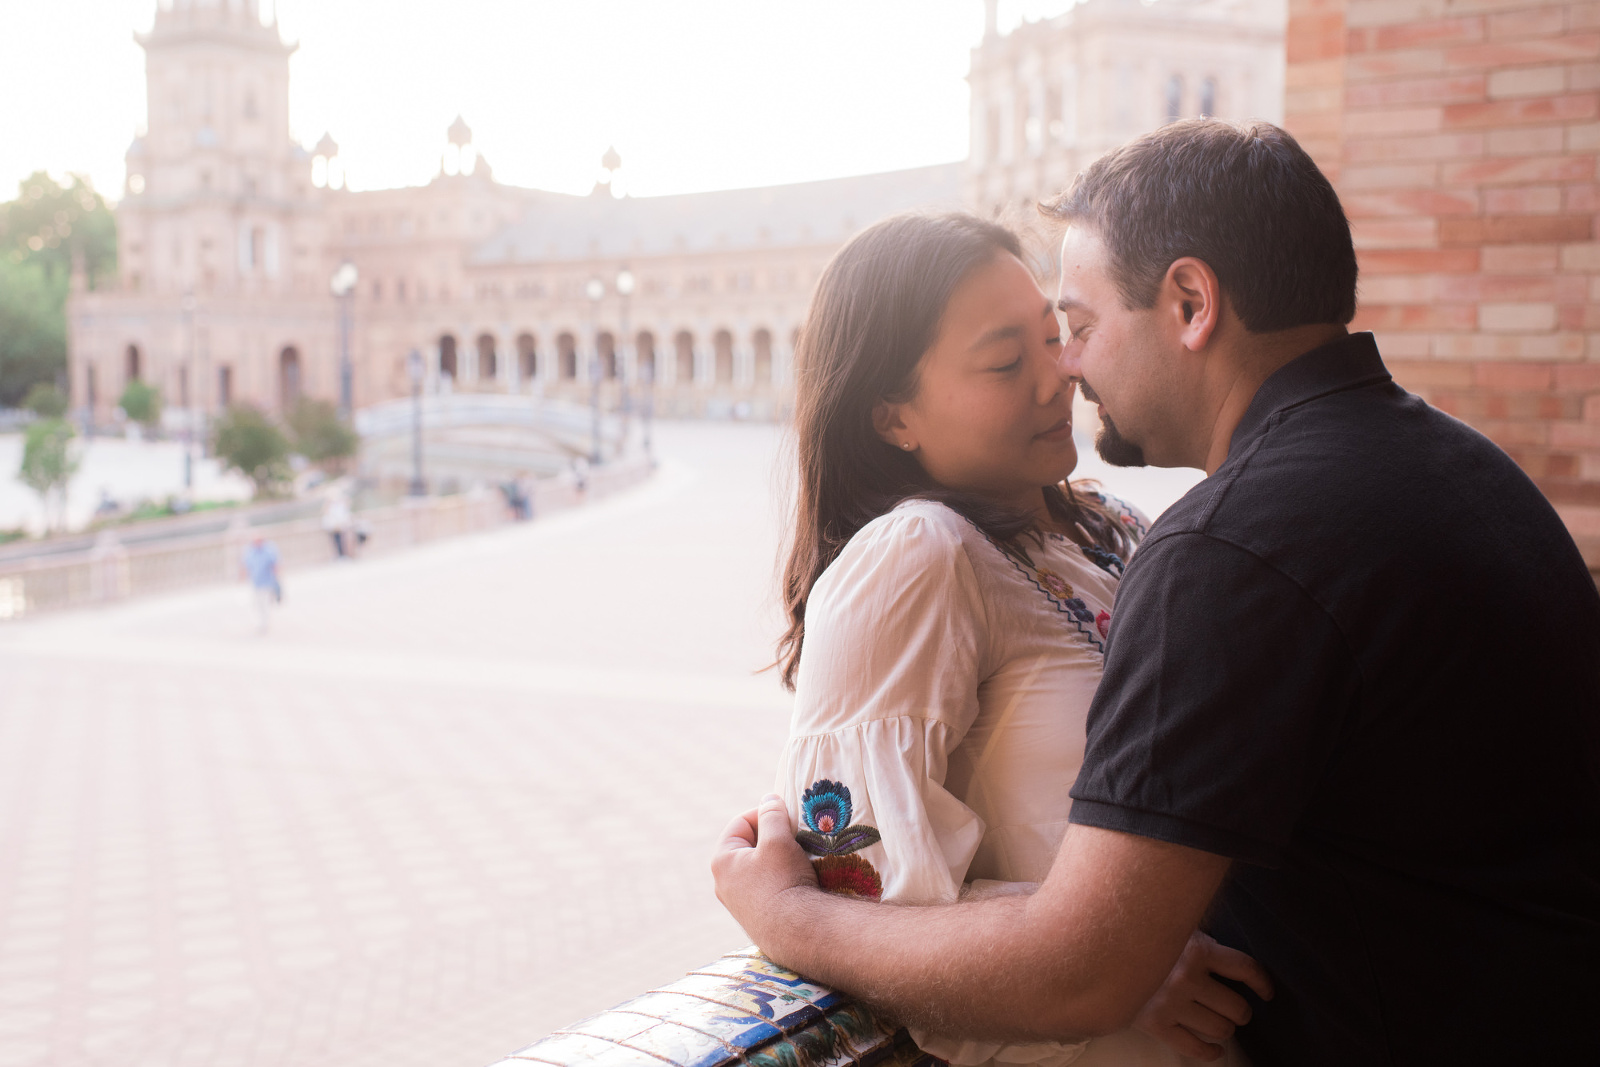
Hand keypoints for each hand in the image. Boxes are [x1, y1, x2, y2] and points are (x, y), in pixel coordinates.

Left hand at [711, 794, 817, 945]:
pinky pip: (765, 888)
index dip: (764, 814)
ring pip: (758, 868)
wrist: (797, 932)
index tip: (786, 817)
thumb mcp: (778, 839)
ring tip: (798, 858)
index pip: (741, 823)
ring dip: (776, 859)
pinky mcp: (755, 918)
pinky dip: (779, 880)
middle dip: (771, 838)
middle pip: (748, 846)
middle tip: (794, 836)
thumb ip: (772, 815)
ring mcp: (738, 904)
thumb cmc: (784, 880)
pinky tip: (796, 882)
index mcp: (721, 860)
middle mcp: (723, 883)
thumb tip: (768, 799)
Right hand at [1133, 930, 1272, 1060]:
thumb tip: (1222, 937)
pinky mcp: (1156, 1025)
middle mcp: (1187, 978)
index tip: (1266, 992)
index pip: (1245, 968)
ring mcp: (1171, 1004)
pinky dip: (1211, 1053)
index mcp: (1196, 949)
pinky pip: (1195, 1048)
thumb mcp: (1170, 924)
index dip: (1262, 982)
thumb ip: (1195, 932)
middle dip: (1241, 1010)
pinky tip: (1215, 1049)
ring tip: (1220, 1021)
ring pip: (1221, 1029)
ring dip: (1225, 1028)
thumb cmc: (1137, 935)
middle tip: (1235, 1007)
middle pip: (1236, 1007)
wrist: (1092, 952)